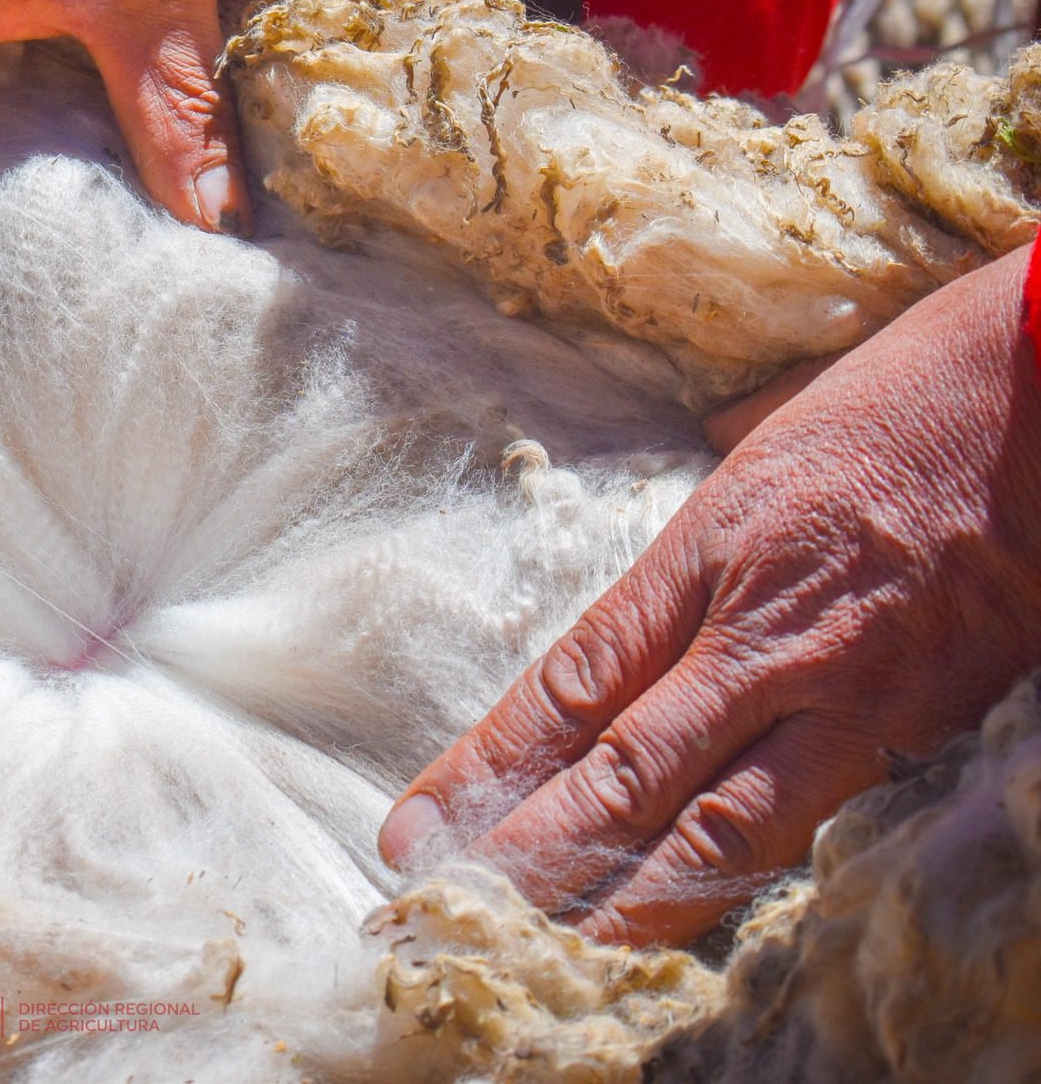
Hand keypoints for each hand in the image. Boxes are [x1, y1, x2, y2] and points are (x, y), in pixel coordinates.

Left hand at [380, 246, 1040, 945]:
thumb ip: (703, 521)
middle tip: (452, 904)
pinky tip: (686, 920)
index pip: (568, 683)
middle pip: (620, 768)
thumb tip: (670, 527)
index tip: (421, 822)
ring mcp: (845, 692)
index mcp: (701, 553)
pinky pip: (815, 823)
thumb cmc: (905, 398)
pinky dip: (742, 878)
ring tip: (552, 946)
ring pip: (716, 824)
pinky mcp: (923, 728)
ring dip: (628, 893)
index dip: (487, 764)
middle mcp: (758, 634)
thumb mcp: (764, 437)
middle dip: (531, 846)